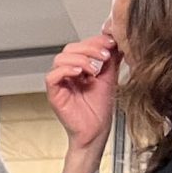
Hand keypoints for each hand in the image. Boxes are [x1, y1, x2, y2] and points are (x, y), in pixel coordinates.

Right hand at [45, 33, 119, 172]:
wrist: (97, 131)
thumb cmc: (100, 109)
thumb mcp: (110, 77)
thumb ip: (111, 59)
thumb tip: (119, 41)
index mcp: (79, 68)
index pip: (81, 45)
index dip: (95, 41)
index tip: (111, 44)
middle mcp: (67, 74)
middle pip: (69, 48)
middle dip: (89, 48)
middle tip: (104, 56)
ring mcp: (60, 84)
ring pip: (60, 59)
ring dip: (80, 59)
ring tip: (94, 69)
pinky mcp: (54, 95)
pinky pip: (52, 76)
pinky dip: (66, 70)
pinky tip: (81, 74)